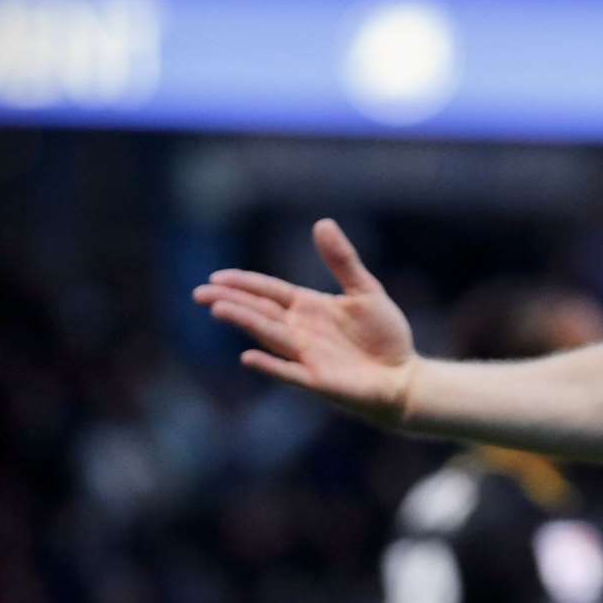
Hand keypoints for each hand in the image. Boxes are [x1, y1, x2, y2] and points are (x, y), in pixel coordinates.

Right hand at [193, 219, 419, 428]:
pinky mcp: (317, 380)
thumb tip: (322, 222)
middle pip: (260, 312)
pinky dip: (269, 365)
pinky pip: (288, 371)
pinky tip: (247, 357)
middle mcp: (301, 331)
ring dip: (245, 323)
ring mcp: (306, 356)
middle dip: (231, 302)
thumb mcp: (365, 290)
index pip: (269, 292)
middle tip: (200, 293)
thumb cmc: (383, 334)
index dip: (244, 284)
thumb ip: (342, 260)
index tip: (215, 278)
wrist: (403, 376)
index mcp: (309, 308)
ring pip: (269, 336)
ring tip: (218, 310)